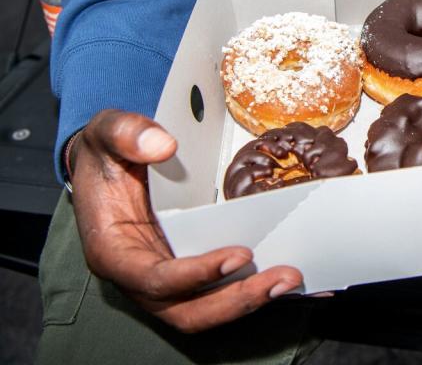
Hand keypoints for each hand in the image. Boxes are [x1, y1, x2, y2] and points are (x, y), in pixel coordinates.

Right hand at [69, 109, 303, 332]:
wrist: (110, 165)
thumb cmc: (106, 156)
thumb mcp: (105, 134)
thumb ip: (126, 134)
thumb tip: (162, 145)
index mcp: (115, 251)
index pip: (154, 279)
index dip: (195, 274)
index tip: (237, 255)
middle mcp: (142, 276)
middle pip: (188, 311)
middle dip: (236, 300)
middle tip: (282, 279)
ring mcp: (169, 281)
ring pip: (208, 310)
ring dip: (251, 300)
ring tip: (292, 278)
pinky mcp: (191, 275)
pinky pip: (223, 293)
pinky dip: (256, 292)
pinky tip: (290, 283)